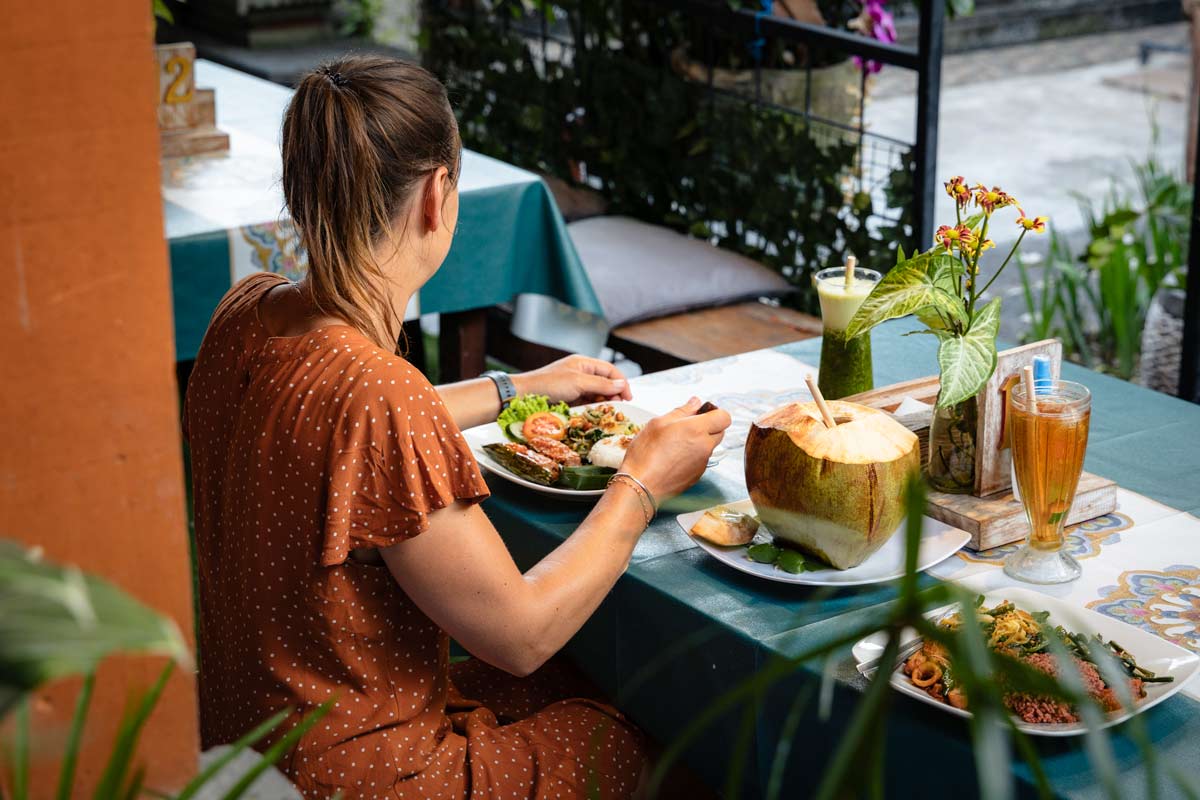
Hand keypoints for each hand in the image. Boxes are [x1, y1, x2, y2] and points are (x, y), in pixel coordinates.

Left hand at [516, 355, 631, 404]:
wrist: (523, 396)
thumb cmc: (548, 385)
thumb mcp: (578, 382)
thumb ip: (601, 384)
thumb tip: (622, 385)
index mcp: (583, 364)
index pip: (610, 370)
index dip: (621, 383)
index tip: (628, 397)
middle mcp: (580, 373)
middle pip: (605, 383)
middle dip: (613, 395)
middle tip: (617, 409)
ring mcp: (574, 387)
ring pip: (596, 395)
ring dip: (602, 404)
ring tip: (606, 414)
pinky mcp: (569, 399)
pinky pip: (586, 403)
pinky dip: (591, 409)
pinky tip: (594, 416)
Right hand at [619, 397, 731, 500]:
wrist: (641, 485)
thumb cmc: (645, 454)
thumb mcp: (658, 423)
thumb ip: (681, 411)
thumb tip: (695, 403)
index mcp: (697, 429)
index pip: (724, 417)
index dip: (715, 412)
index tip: (702, 412)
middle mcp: (704, 446)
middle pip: (720, 431)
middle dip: (708, 426)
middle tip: (688, 426)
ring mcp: (703, 462)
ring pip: (710, 446)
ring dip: (700, 441)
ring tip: (677, 443)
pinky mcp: (697, 475)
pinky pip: (701, 460)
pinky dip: (693, 456)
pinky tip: (675, 456)